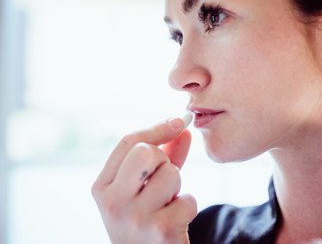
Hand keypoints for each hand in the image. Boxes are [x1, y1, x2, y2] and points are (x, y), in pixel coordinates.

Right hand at [92, 118, 196, 243]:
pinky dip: (187, 206)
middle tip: (162, 178)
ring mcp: (135, 218)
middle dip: (163, 160)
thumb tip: (184, 129)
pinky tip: (175, 220)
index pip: (128, 142)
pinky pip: (188, 199)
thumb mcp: (142, 187)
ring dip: (177, 186)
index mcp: (102, 187)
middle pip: (146, 151)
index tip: (180, 122)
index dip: (158, 128)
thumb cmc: (144, 217)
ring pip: (171, 173)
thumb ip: (163, 155)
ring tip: (167, 202)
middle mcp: (113, 202)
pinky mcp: (160, 231)